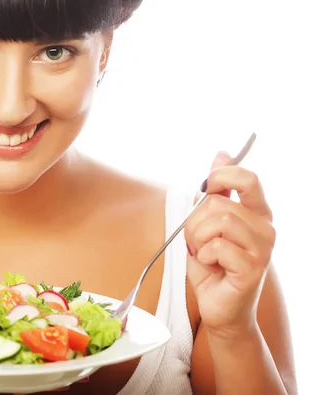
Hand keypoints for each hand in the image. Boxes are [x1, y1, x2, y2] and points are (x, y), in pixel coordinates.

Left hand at [185, 152, 275, 338]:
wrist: (218, 306)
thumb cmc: (212, 265)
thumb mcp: (206, 223)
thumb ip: (215, 192)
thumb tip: (222, 155)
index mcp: (256, 213)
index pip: (248, 178)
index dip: (222, 175)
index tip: (207, 186)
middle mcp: (265, 227)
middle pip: (220, 203)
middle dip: (195, 221)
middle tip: (197, 240)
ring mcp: (262, 248)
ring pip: (219, 221)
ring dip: (198, 238)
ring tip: (203, 252)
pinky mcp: (253, 268)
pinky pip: (217, 246)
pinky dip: (203, 255)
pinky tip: (211, 266)